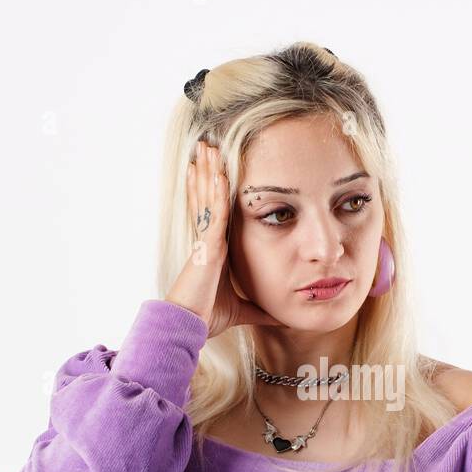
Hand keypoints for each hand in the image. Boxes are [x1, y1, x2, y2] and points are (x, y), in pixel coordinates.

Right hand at [165, 139, 285, 339]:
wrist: (190, 325)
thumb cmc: (208, 317)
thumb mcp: (242, 310)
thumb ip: (260, 310)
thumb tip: (280, 316)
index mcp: (213, 249)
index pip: (214, 211)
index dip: (212, 189)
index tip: (214, 170)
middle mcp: (208, 239)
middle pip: (207, 196)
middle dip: (207, 171)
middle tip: (207, 146)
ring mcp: (206, 239)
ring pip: (208, 197)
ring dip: (209, 171)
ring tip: (207, 147)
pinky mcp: (208, 245)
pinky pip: (215, 212)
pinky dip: (218, 192)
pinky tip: (220, 173)